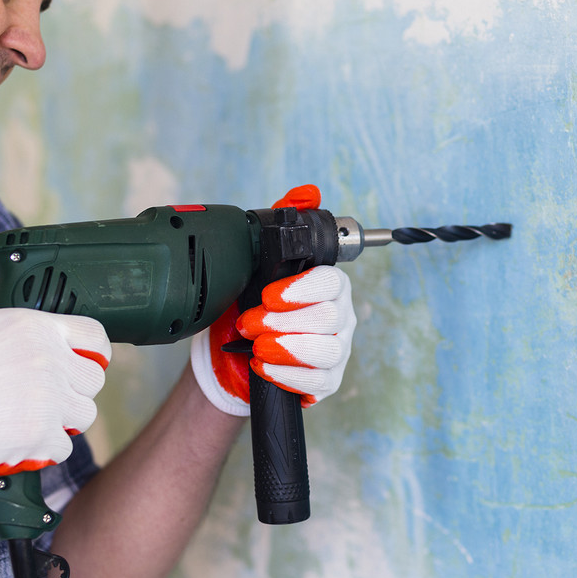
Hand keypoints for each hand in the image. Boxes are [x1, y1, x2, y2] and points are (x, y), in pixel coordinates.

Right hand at [0, 301, 110, 478]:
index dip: (95, 351)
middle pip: (94, 380)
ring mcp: (50, 401)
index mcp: (38, 329)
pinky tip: (28, 441)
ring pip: (86, 415)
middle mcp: (51, 362)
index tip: (90, 360)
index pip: (94, 335)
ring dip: (68, 420)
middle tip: (56, 395)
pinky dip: (49, 449)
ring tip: (43, 419)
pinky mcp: (41, 437)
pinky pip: (65, 447)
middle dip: (78, 388)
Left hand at [190, 185, 355, 413]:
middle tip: (250, 324)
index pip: (331, 282)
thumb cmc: (252, 305)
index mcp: (327, 285)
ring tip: (257, 347)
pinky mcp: (327, 380)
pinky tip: (264, 366)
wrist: (236, 351)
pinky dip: (289, 375)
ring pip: (328, 349)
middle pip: (329, 317)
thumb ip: (278, 228)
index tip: (268, 296)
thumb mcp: (255, 265)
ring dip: (287, 349)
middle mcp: (339, 316)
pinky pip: (318, 381)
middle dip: (283, 321)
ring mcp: (336, 349)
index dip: (300, 289)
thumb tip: (306, 196)